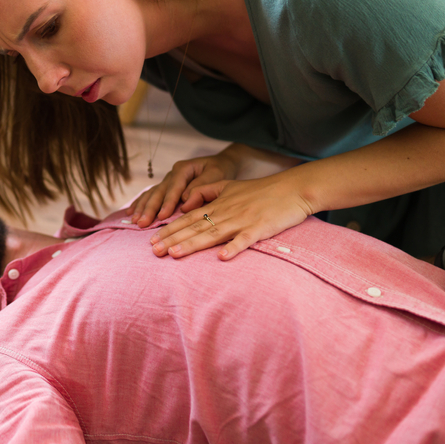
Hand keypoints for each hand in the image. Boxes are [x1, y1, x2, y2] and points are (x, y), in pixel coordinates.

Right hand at [126, 153, 239, 227]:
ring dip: (142, 208)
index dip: (167, 202)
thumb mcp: (216, 174)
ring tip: (134, 221)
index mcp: (184, 168)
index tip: (162, 216)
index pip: (174, 187)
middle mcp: (172, 173)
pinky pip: (151, 195)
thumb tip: (185, 202)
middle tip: (142, 222)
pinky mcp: (166, 187)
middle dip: (149, 208)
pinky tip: (130, 213)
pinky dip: (140, 204)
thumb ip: (201, 186)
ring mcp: (167, 180)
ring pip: (152, 194)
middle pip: (158, 192)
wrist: (221, 163)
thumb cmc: (219, 169)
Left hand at [148, 173, 314, 259]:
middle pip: (195, 227)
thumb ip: (207, 192)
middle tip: (153, 251)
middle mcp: (226, 212)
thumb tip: (187, 202)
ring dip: (192, 244)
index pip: (188, 218)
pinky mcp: (260, 228)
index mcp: (218, 204)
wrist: (293, 189)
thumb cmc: (262, 190)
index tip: (152, 240)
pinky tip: (221, 258)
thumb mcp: (230, 185)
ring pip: (212, 234)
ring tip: (174, 254)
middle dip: (173, 239)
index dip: (170, 229)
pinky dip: (233, 248)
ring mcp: (242, 220)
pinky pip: (244, 239)